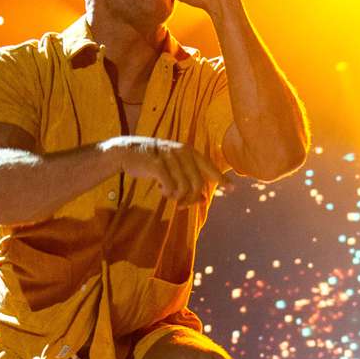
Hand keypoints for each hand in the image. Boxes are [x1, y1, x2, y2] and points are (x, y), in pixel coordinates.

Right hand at [108, 136, 224, 204]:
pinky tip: (160, 189)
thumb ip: (189, 179)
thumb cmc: (153, 162)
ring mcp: (170, 157)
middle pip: (197, 184)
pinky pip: (170, 187)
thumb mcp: (173, 166)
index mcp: (189, 151)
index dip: (221, 178)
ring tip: (169, 195)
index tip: (232, 188)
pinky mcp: (157, 165)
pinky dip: (167, 193)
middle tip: (182, 207)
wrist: (127, 151)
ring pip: (184, 188)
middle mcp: (182, 152)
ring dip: (177, 197)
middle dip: (191, 199)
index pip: (209, 167)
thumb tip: (203, 200)